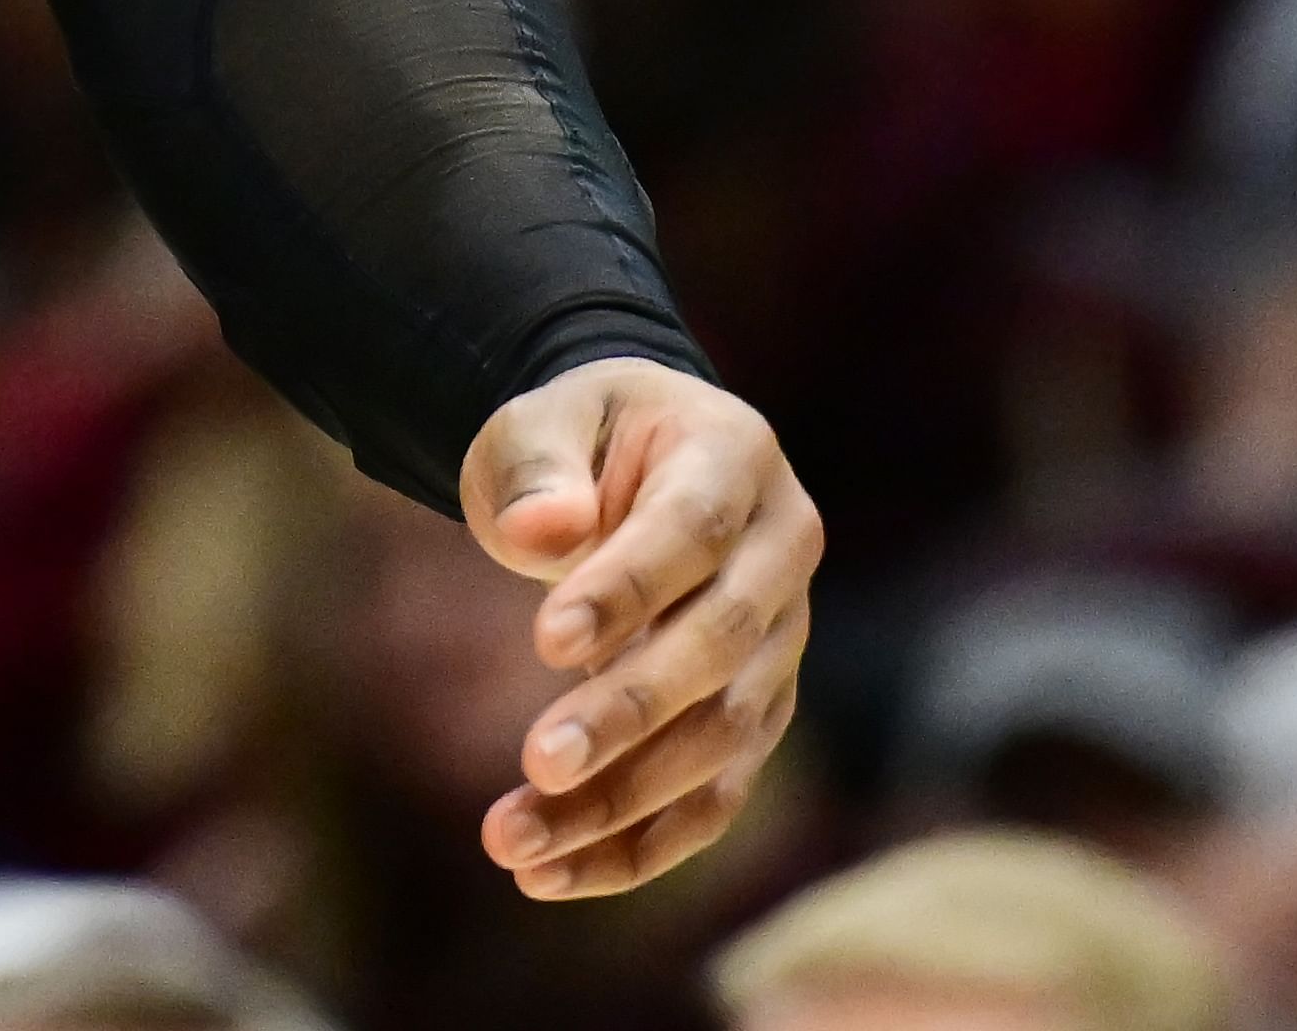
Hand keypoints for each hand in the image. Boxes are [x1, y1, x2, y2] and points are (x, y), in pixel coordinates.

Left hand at [457, 359, 821, 900]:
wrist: (633, 462)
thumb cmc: (579, 440)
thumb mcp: (542, 422)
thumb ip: (536, 470)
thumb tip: (540, 535)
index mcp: (736, 456)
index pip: (692, 531)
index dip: (626, 589)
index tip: (544, 643)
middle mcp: (782, 552)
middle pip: (724, 646)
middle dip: (630, 712)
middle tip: (538, 763)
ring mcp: (783, 642)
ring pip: (723, 739)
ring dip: (623, 801)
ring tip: (513, 842)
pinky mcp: (757, 715)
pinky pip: (712, 797)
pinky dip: (636, 845)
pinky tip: (549, 874)